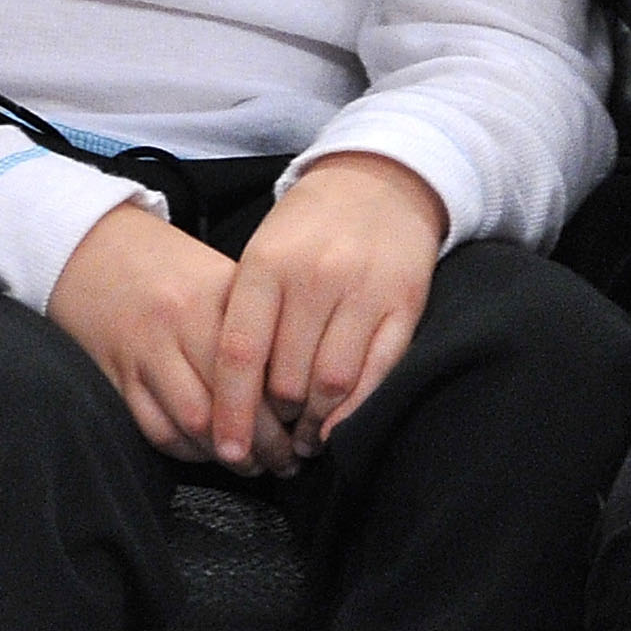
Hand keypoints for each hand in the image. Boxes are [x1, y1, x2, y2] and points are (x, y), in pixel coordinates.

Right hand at [49, 200, 293, 472]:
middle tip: (286, 462)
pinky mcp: (118, 372)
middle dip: (266, 445)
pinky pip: (155, 427)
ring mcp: (145, 349)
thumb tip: (300, 383)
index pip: (264, 365)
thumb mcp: (219, 275)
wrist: (90, 244)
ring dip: (228, 455)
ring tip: (252, 464)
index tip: (306, 427)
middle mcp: (180, 321)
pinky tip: (205, 450)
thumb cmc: (167, 264)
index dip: (289, 409)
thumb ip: (256, 322)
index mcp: (217, 294)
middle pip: (231, 401)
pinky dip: (185, 450)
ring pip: (195, 422)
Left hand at [212, 153, 445, 466]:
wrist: (379, 183)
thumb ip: (247, 313)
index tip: (226, 447)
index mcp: (266, 263)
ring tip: (303, 440)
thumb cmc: (307, 228)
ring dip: (316, 425)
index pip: (241, 350)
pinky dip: (357, 411)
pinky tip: (340, 427)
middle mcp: (314, 278)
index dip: (231, 408)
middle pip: (287, 377)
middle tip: (267, 445)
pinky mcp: (405, 307)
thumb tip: (231, 392)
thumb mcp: (263, 253)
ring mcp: (363, 292)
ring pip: (332, 383)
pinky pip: (378, 374)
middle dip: (274, 423)